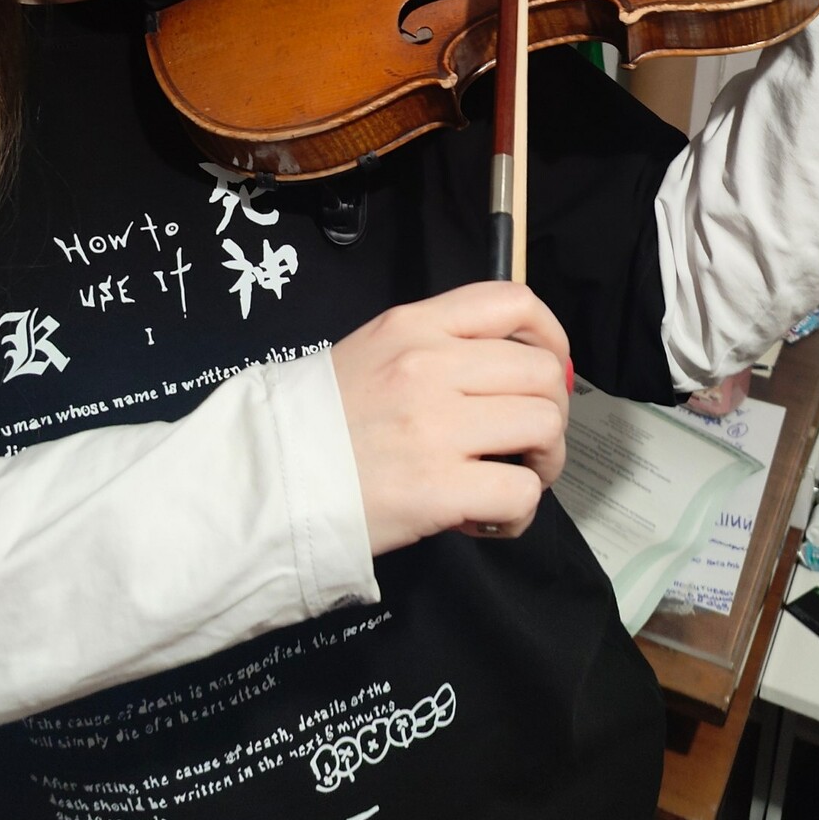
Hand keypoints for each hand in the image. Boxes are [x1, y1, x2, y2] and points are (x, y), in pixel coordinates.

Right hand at [330, 282, 570, 556]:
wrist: (265, 483)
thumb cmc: (319, 424)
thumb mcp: (371, 353)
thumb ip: (435, 347)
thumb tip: (510, 368)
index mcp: (413, 326)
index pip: (513, 301)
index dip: (551, 336)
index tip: (550, 367)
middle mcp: (429, 366)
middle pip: (543, 373)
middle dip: (552, 412)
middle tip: (528, 443)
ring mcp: (435, 426)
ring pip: (544, 427)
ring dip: (544, 461)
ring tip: (512, 478)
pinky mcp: (438, 489)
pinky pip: (521, 493)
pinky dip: (519, 513)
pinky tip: (489, 518)